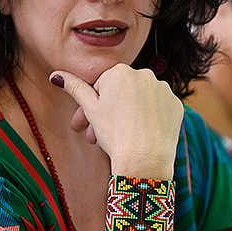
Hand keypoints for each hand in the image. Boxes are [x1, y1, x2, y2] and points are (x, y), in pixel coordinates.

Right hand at [52, 65, 182, 178]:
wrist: (145, 158)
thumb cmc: (114, 133)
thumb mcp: (90, 109)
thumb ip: (75, 88)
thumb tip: (55, 75)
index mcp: (120, 72)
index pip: (101, 87)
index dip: (90, 108)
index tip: (82, 126)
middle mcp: (144, 74)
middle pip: (120, 95)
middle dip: (106, 115)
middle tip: (94, 139)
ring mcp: (163, 89)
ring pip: (139, 103)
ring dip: (127, 117)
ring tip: (116, 141)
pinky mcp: (176, 105)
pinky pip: (157, 110)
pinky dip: (148, 120)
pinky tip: (140, 136)